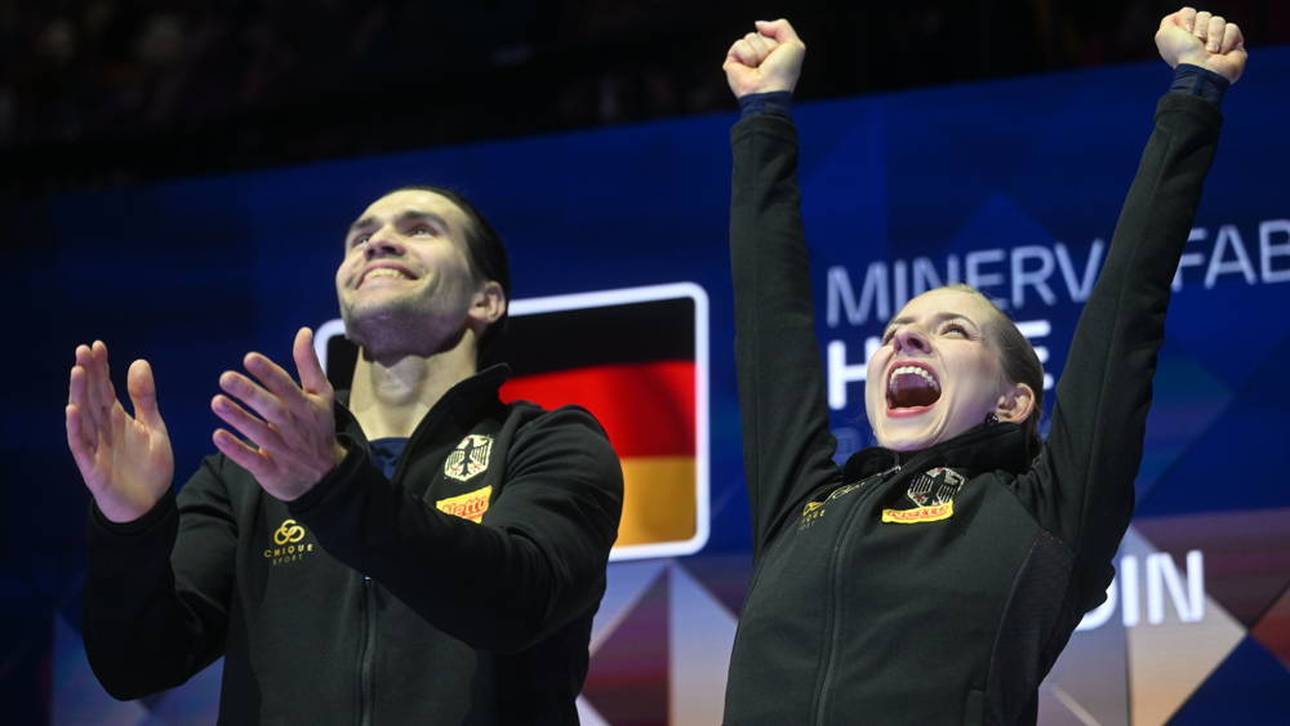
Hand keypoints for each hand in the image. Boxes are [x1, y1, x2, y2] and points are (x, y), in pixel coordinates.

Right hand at [66, 341, 173, 522]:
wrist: (150, 506)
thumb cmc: (149, 468)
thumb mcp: (154, 427)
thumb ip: (145, 398)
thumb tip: (139, 361)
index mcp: (117, 419)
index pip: (105, 387)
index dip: (101, 367)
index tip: (97, 345)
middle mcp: (102, 429)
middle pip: (92, 397)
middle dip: (87, 373)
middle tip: (83, 349)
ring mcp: (95, 447)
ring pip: (83, 416)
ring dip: (78, 393)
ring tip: (76, 370)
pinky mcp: (92, 466)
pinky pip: (80, 445)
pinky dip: (76, 427)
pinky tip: (73, 409)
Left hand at [211, 327, 344, 500]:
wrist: (327, 477)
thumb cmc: (318, 428)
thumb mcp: (321, 395)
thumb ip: (309, 364)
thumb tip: (303, 332)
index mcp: (307, 407)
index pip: (287, 387)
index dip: (269, 374)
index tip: (250, 359)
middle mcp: (295, 428)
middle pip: (272, 409)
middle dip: (250, 394)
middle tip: (225, 377)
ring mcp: (284, 451)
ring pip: (259, 433)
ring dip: (238, 418)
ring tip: (216, 402)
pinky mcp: (272, 471)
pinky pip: (252, 460)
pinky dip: (236, 449)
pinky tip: (217, 436)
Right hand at [723, 19, 805, 98]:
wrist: (767, 90)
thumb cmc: (782, 73)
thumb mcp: (794, 45)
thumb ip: (781, 26)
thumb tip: (758, 25)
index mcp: (773, 52)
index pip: (771, 32)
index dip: (777, 42)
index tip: (779, 58)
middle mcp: (759, 54)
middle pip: (760, 33)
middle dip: (767, 46)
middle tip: (768, 63)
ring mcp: (745, 58)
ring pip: (749, 37)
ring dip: (758, 52)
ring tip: (758, 68)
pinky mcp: (732, 61)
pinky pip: (738, 45)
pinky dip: (746, 55)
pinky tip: (748, 69)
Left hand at [1156, 7, 1246, 83]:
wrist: (1202, 70)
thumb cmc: (1183, 54)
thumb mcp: (1164, 35)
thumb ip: (1168, 21)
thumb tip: (1179, 15)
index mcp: (1183, 36)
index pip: (1189, 12)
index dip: (1187, 20)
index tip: (1186, 35)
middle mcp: (1199, 37)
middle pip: (1204, 15)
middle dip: (1201, 29)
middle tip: (1198, 43)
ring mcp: (1217, 40)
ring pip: (1218, 21)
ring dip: (1214, 36)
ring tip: (1210, 51)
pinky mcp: (1234, 43)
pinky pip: (1232, 28)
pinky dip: (1226, 40)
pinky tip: (1221, 52)